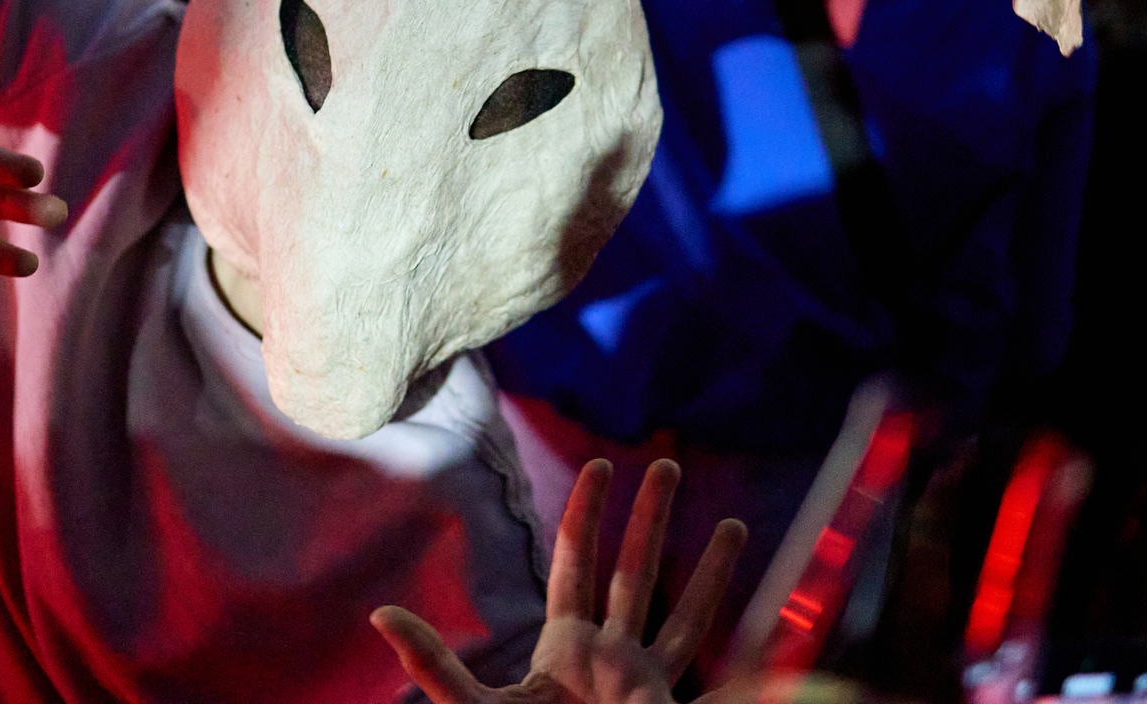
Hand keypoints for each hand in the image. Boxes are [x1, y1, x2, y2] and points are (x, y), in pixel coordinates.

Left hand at [373, 459, 747, 703]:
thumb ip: (435, 664)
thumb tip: (381, 617)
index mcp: (566, 646)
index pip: (576, 562)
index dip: (586, 514)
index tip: (601, 468)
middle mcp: (611, 656)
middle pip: (635, 569)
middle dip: (649, 517)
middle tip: (665, 464)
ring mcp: (646, 684)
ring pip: (684, 612)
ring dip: (709, 567)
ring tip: (729, 521)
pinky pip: (712, 668)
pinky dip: (741, 646)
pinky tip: (765, 623)